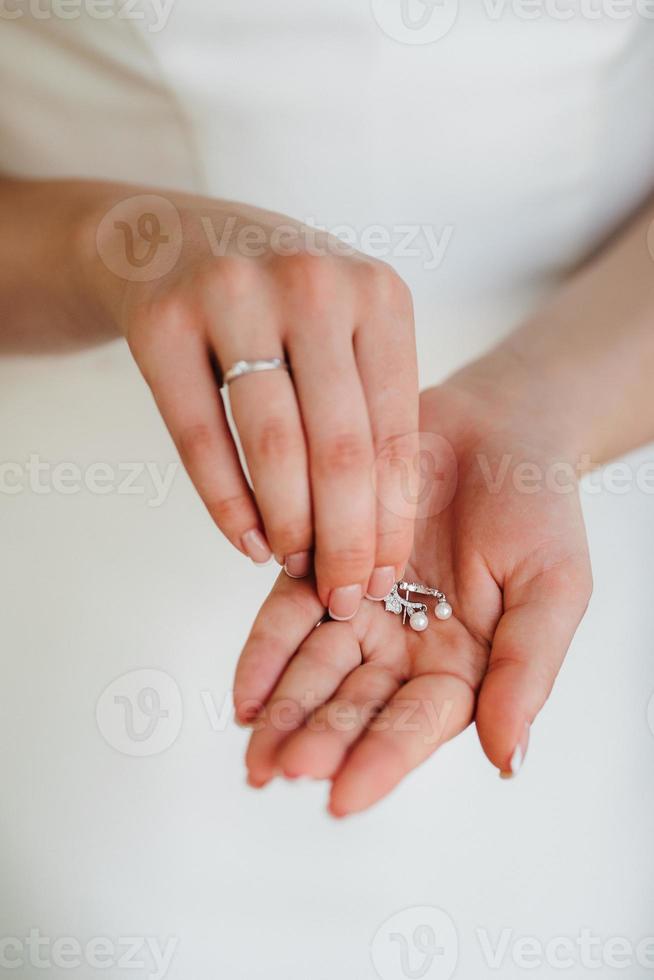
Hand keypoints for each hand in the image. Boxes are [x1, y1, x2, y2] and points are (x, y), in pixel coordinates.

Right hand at [85, 187, 417, 614]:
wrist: (170, 238)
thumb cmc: (278, 304)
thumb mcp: (344, 331)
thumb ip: (368, 408)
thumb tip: (379, 537)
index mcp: (378, 294)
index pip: (397, 431)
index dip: (393, 517)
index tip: (386, 576)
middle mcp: (313, 285)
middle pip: (341, 448)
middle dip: (346, 540)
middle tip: (343, 597)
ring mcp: (233, 295)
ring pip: (273, 446)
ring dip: (289, 527)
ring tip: (295, 569)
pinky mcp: (162, 319)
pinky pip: (200, 437)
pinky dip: (226, 504)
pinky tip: (247, 542)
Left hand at [233, 357, 592, 814]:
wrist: (497, 426)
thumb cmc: (537, 507)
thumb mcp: (552, 589)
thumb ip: (525, 670)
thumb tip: (505, 758)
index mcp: (463, 666)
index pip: (417, 724)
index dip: (381, 760)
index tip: (343, 797)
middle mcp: (405, 648)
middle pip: (355, 705)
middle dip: (318, 738)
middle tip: (278, 769)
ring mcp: (361, 608)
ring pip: (316, 669)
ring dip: (284, 708)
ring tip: (254, 746)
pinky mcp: (324, 566)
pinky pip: (288, 614)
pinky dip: (266, 651)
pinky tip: (245, 689)